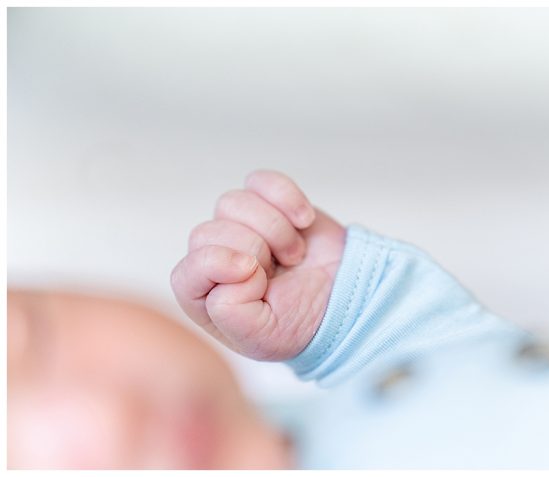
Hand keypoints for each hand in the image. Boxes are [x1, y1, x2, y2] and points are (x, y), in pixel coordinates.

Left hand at [170, 170, 346, 360]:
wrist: (347, 299)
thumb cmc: (302, 322)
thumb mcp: (262, 337)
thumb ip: (230, 312)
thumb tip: (234, 265)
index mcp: (204, 296)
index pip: (189, 270)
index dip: (221, 266)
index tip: (257, 278)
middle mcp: (216, 258)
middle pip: (210, 232)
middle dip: (256, 249)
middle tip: (281, 271)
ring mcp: (240, 227)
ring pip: (233, 203)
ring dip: (275, 228)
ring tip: (293, 253)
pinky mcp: (267, 204)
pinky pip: (260, 182)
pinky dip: (287, 198)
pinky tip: (303, 221)